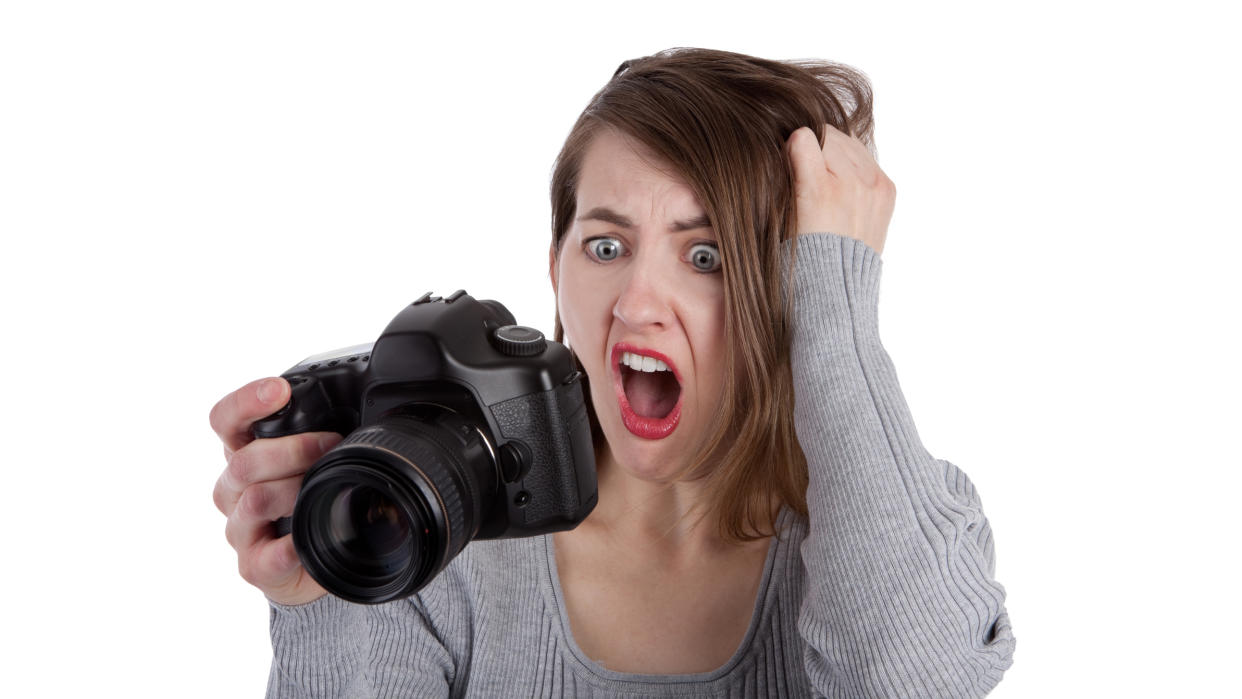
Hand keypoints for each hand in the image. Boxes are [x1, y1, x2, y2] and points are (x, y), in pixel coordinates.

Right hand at [210, 377, 341, 605]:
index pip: (226, 421)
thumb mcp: (317, 460)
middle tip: (332, 443)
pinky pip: (266, 556)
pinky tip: (304, 542)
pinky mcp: (254, 566)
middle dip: (293, 448)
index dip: (246, 402)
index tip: (279, 389)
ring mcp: (240, 528)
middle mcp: (234, 489)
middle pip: (244, 461)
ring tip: (323, 488)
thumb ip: (327, 434)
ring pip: (255, 500)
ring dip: (294, 489)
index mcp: (244, 454)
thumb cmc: (311, 500)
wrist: (311, 563)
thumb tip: (374, 413)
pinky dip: (288, 548)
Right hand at [785, 124, 895, 254]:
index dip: (793, 147)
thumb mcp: (782, 210)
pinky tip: (842, 185)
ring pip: (850, 141)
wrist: (837, 282)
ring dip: (835, 153)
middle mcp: (852, 184)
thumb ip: (790, 166)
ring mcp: (874, 186)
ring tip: (826, 179)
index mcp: (819, 190)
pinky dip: (853, 165)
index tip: (790, 163)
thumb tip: (795, 137)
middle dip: (816, 148)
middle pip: (830, 135)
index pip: (805, 136)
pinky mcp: (887, 190)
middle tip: (808, 172)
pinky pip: (867, 158)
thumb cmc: (803, 250)